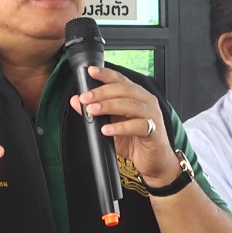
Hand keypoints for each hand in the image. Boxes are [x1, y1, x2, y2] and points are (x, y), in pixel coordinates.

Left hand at [68, 65, 179, 186]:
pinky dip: (120, 127)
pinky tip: (107, 130)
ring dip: (109, 106)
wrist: (153, 161)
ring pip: (130, 104)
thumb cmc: (134, 140)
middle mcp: (145, 101)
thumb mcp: (109, 125)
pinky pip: (137, 126)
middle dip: (102, 92)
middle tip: (85, 98)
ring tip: (92, 111)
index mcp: (136, 95)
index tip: (90, 71)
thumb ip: (95, 111)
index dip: (105, 74)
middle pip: (124, 89)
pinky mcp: (154, 131)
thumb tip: (76, 100)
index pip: (120, 80)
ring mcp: (152, 115)